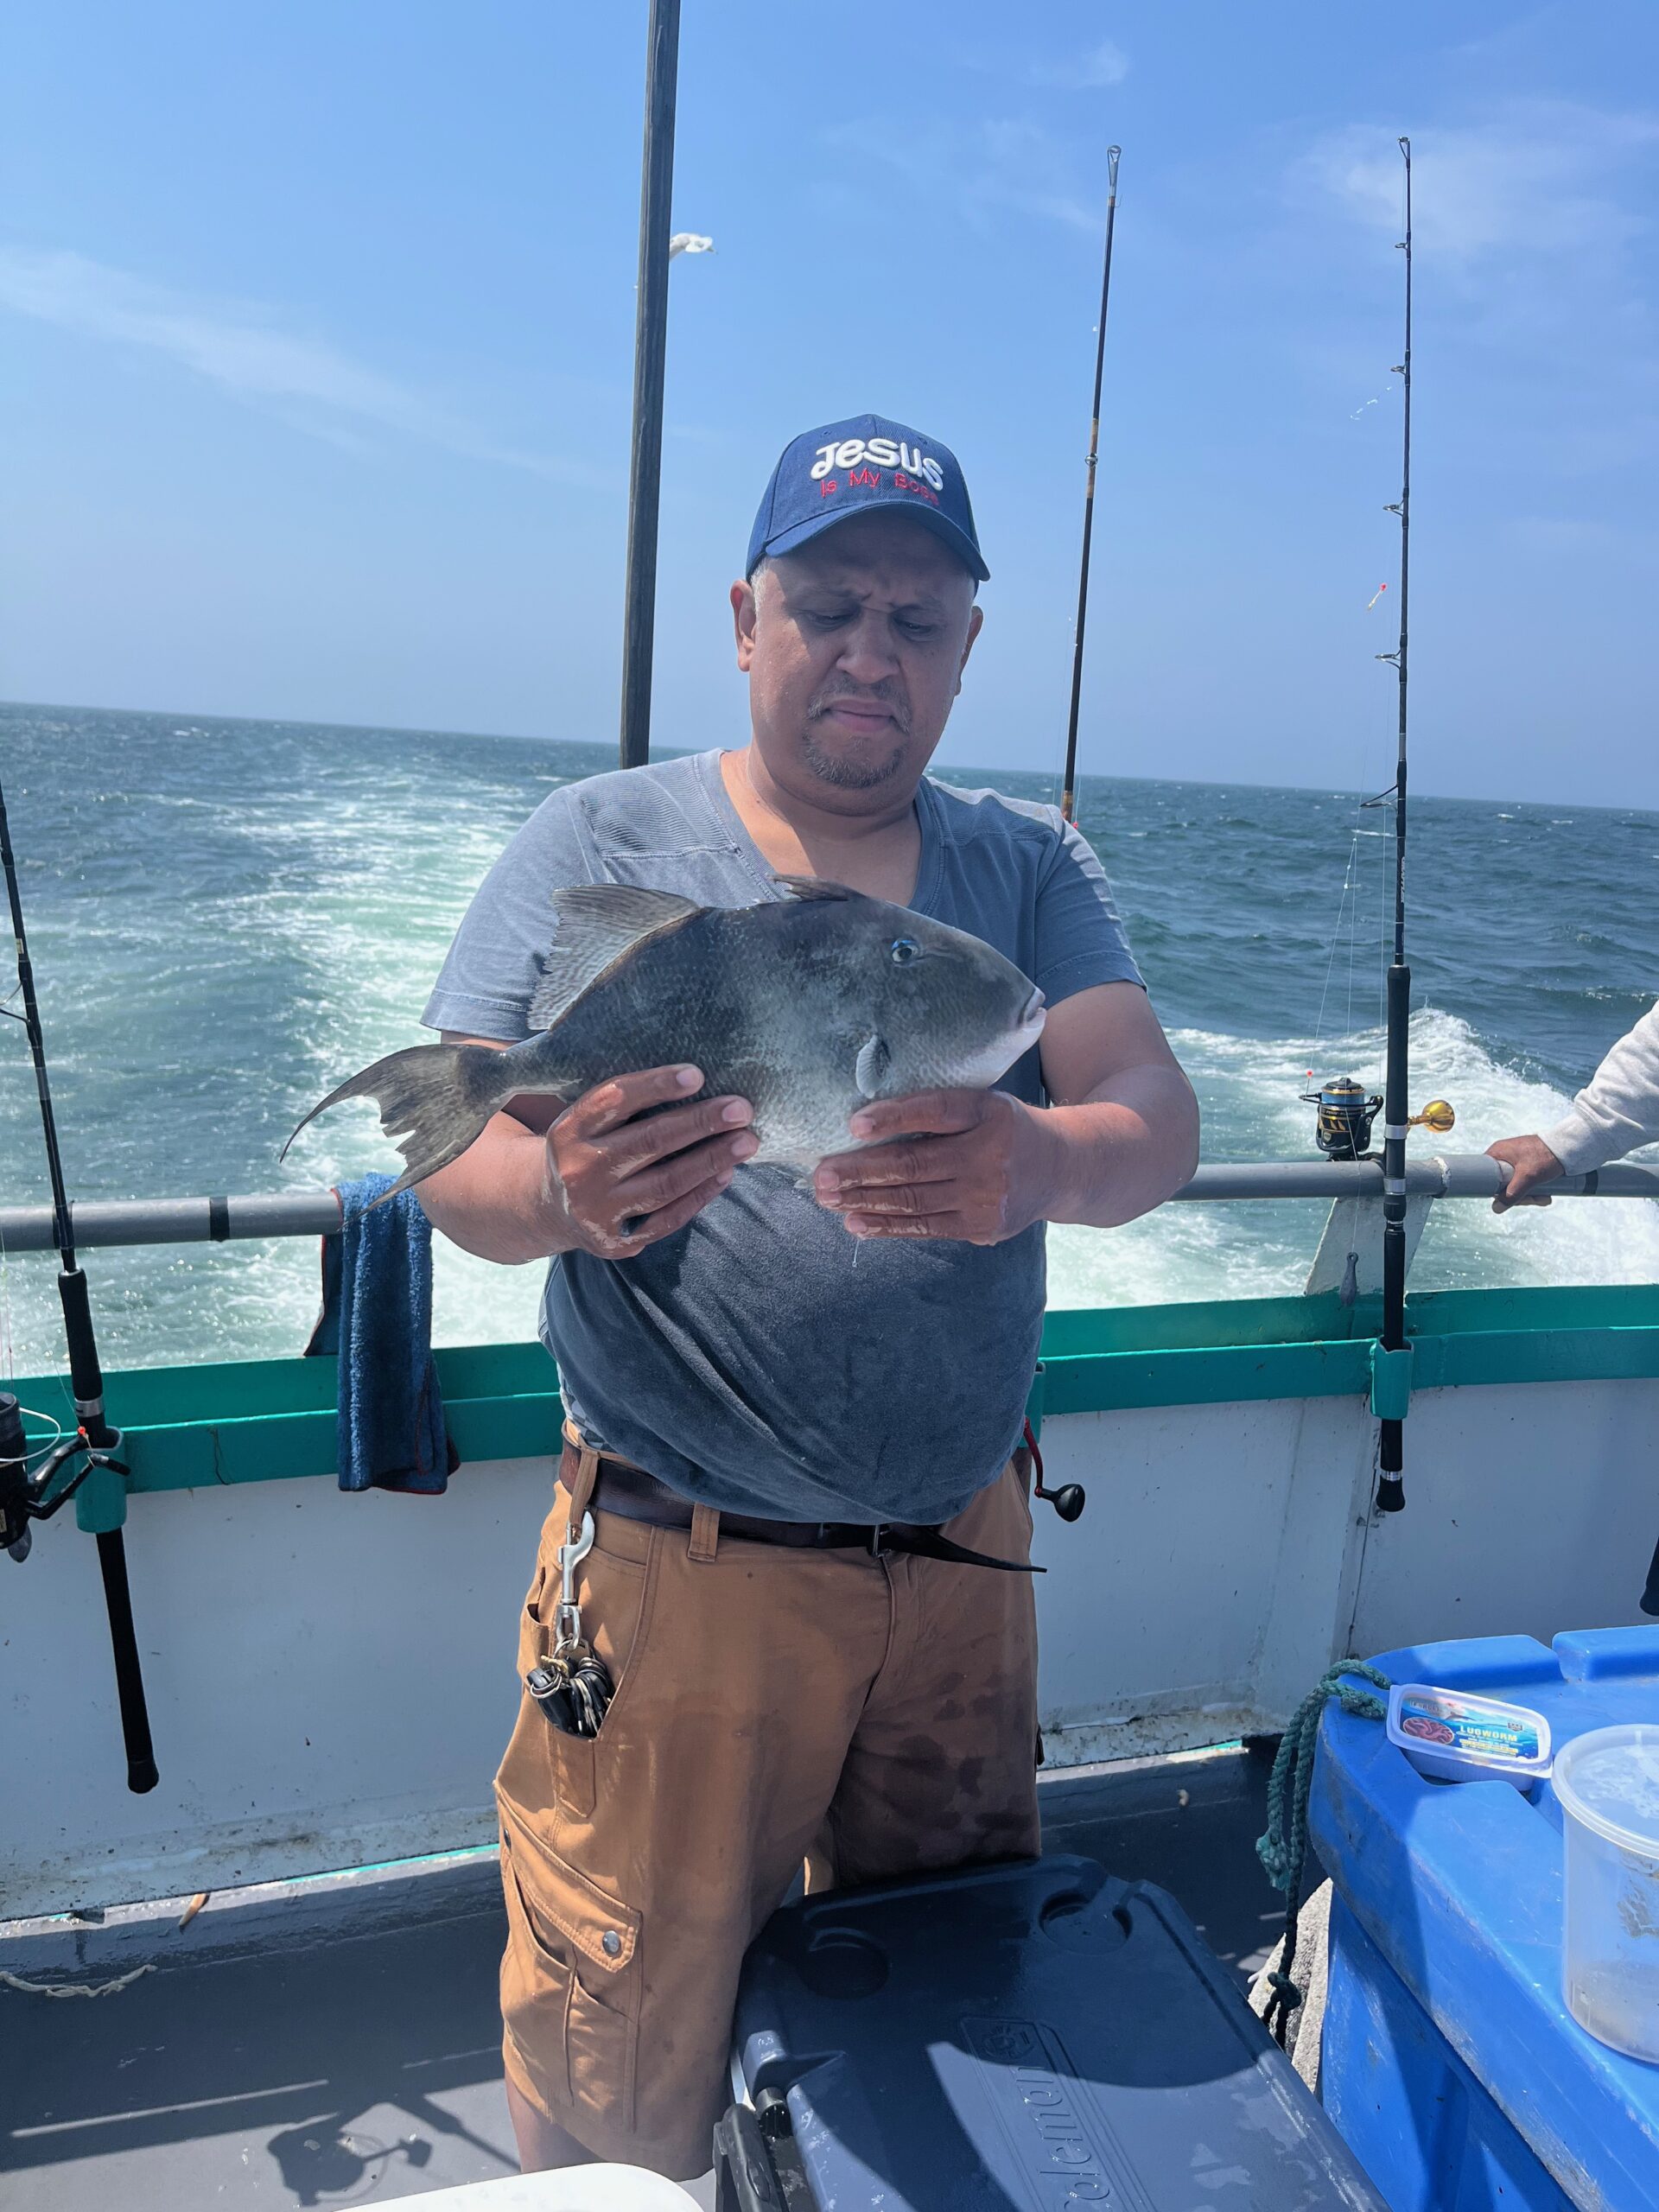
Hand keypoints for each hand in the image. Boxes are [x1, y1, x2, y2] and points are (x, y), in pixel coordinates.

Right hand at [543, 1066, 756, 1256]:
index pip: (615, 1100)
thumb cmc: (587, 1150)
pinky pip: (668, 1218)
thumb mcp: (586, 1122)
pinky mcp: (615, 1242)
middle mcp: (579, 1171)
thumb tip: (695, 1079)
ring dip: (711, 1160)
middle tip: (741, 1109)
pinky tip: (726, 1173)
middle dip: (701, 1122)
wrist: (551, 1209)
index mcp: (570, 1131)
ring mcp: (597, 1210)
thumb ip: (624, 1105)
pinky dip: (701, 1194)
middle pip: (649, 1141)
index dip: (656, 1085)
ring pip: (666, 1183)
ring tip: (747, 1141)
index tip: (698, 1074)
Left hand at [813, 1089, 1057, 1245]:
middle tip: (821, 1175)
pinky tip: (856, 1222)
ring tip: (828, 1198)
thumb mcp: (983, 1104)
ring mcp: (986, 1198)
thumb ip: (937, 1110)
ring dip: (864, 1201)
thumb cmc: (1004, 1129)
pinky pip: (925, 1227)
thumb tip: (865, 1125)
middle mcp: (991, 1157)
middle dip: (861, 1171)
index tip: (853, 1125)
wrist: (1062, 1169)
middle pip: (915, 1163)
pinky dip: (887, 1226)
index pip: (937, 1112)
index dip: (894, 1118)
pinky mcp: (981, 1227)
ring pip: (914, 1200)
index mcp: (989, 1114)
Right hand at [1486, 1132, 1563, 1213]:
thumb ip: (1511, 1194)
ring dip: (1530, 1195)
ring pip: (1516, 1184)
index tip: (1508, 1198)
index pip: (1485, 1174)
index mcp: (1498, 1152)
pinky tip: (1546, 1194)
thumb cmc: (1546, 1156)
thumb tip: (1496, 1209)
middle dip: (1519, 1196)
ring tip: (1545, 1199)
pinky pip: (1525, 1180)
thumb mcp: (1527, 1177)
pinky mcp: (1528, 1164)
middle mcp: (1505, 1155)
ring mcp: (1516, 1160)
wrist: (1569, 1146)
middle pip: (1502, 1183)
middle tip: (1533, 1200)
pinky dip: (1534, 1189)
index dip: (1494, 1190)